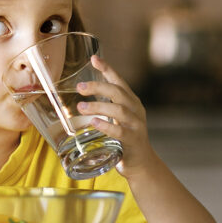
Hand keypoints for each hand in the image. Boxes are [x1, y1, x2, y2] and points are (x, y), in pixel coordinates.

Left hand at [76, 55, 153, 178]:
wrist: (141, 163)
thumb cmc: (125, 137)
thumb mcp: (116, 117)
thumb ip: (104, 105)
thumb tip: (81, 93)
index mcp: (131, 102)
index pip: (119, 81)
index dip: (107, 69)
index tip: (94, 59)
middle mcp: (135, 110)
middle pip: (118, 92)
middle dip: (98, 87)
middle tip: (80, 87)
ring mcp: (136, 125)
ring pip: (119, 110)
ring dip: (98, 106)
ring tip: (81, 107)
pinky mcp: (133, 141)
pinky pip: (120, 132)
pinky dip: (106, 126)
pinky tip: (94, 122)